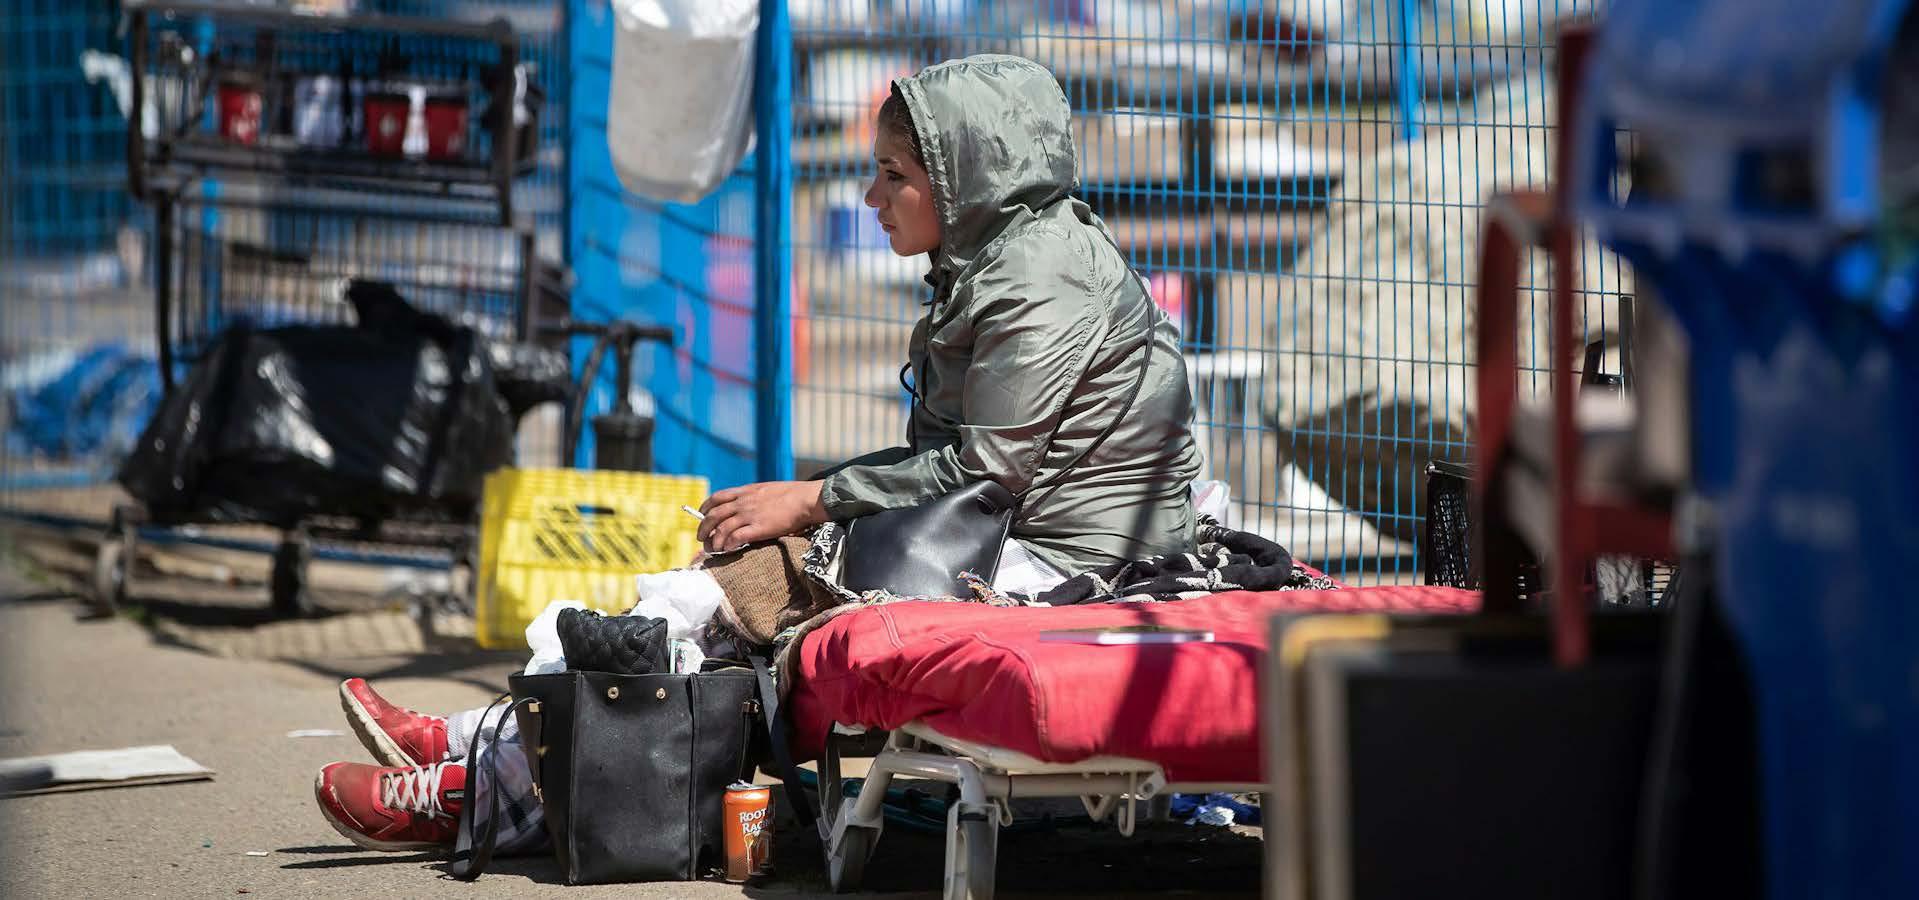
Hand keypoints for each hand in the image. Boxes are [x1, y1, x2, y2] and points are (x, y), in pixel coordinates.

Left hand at [697, 481, 828, 552]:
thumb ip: (753, 495)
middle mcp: (743, 502)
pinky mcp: (758, 528)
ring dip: (714, 541)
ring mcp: (749, 515)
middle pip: (714, 515)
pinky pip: (736, 538)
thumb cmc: (791, 494)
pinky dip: (728, 544)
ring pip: (721, 528)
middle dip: (703, 528)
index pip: (717, 498)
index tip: (701, 515)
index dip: (705, 507)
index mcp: (745, 491)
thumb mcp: (767, 489)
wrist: (805, 499)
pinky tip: (728, 549)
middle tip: (701, 538)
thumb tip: (747, 502)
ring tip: (712, 549)